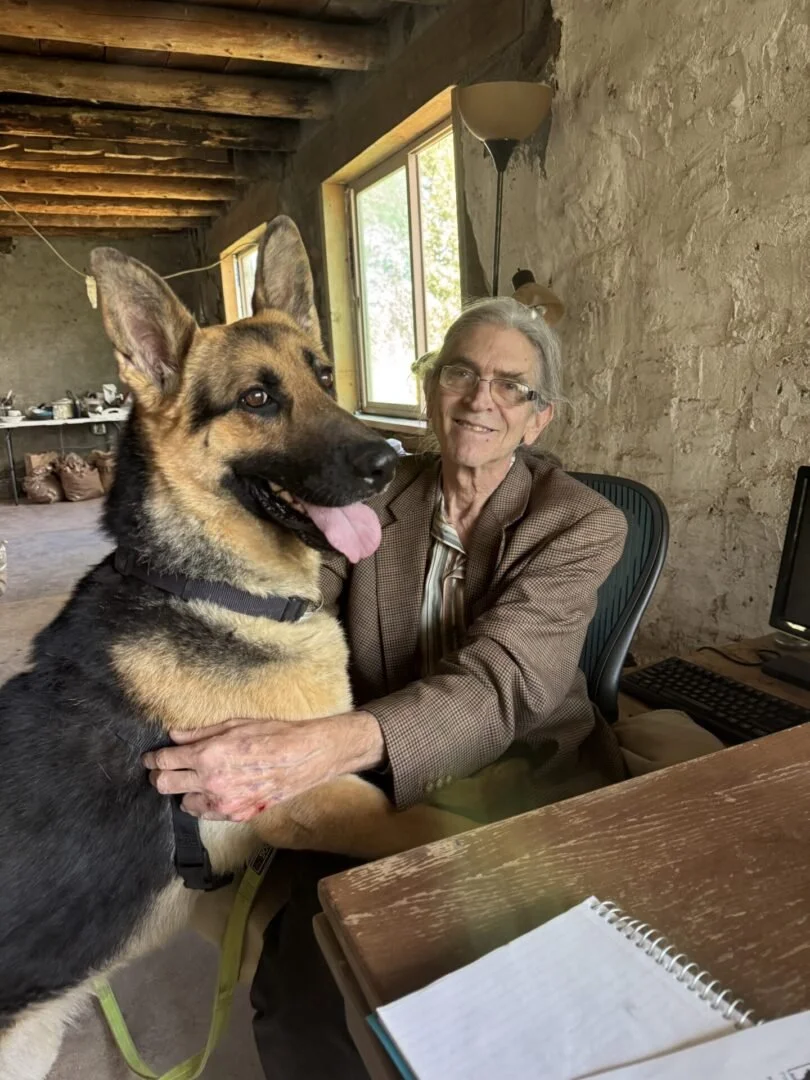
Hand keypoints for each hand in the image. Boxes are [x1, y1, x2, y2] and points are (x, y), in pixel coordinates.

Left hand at [141, 711, 384, 820]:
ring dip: (184, 791)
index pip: (164, 761)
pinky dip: (204, 803)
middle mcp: (210, 782)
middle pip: (164, 785)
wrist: (304, 756)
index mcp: (207, 755)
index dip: (152, 759)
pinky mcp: (236, 814)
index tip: (150, 758)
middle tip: (163, 769)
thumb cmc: (273, 734)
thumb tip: (174, 736)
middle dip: (159, 776)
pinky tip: (212, 791)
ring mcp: (222, 802)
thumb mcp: (234, 724)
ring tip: (194, 780)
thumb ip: (199, 733)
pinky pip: (206, 813)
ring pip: (183, 803)